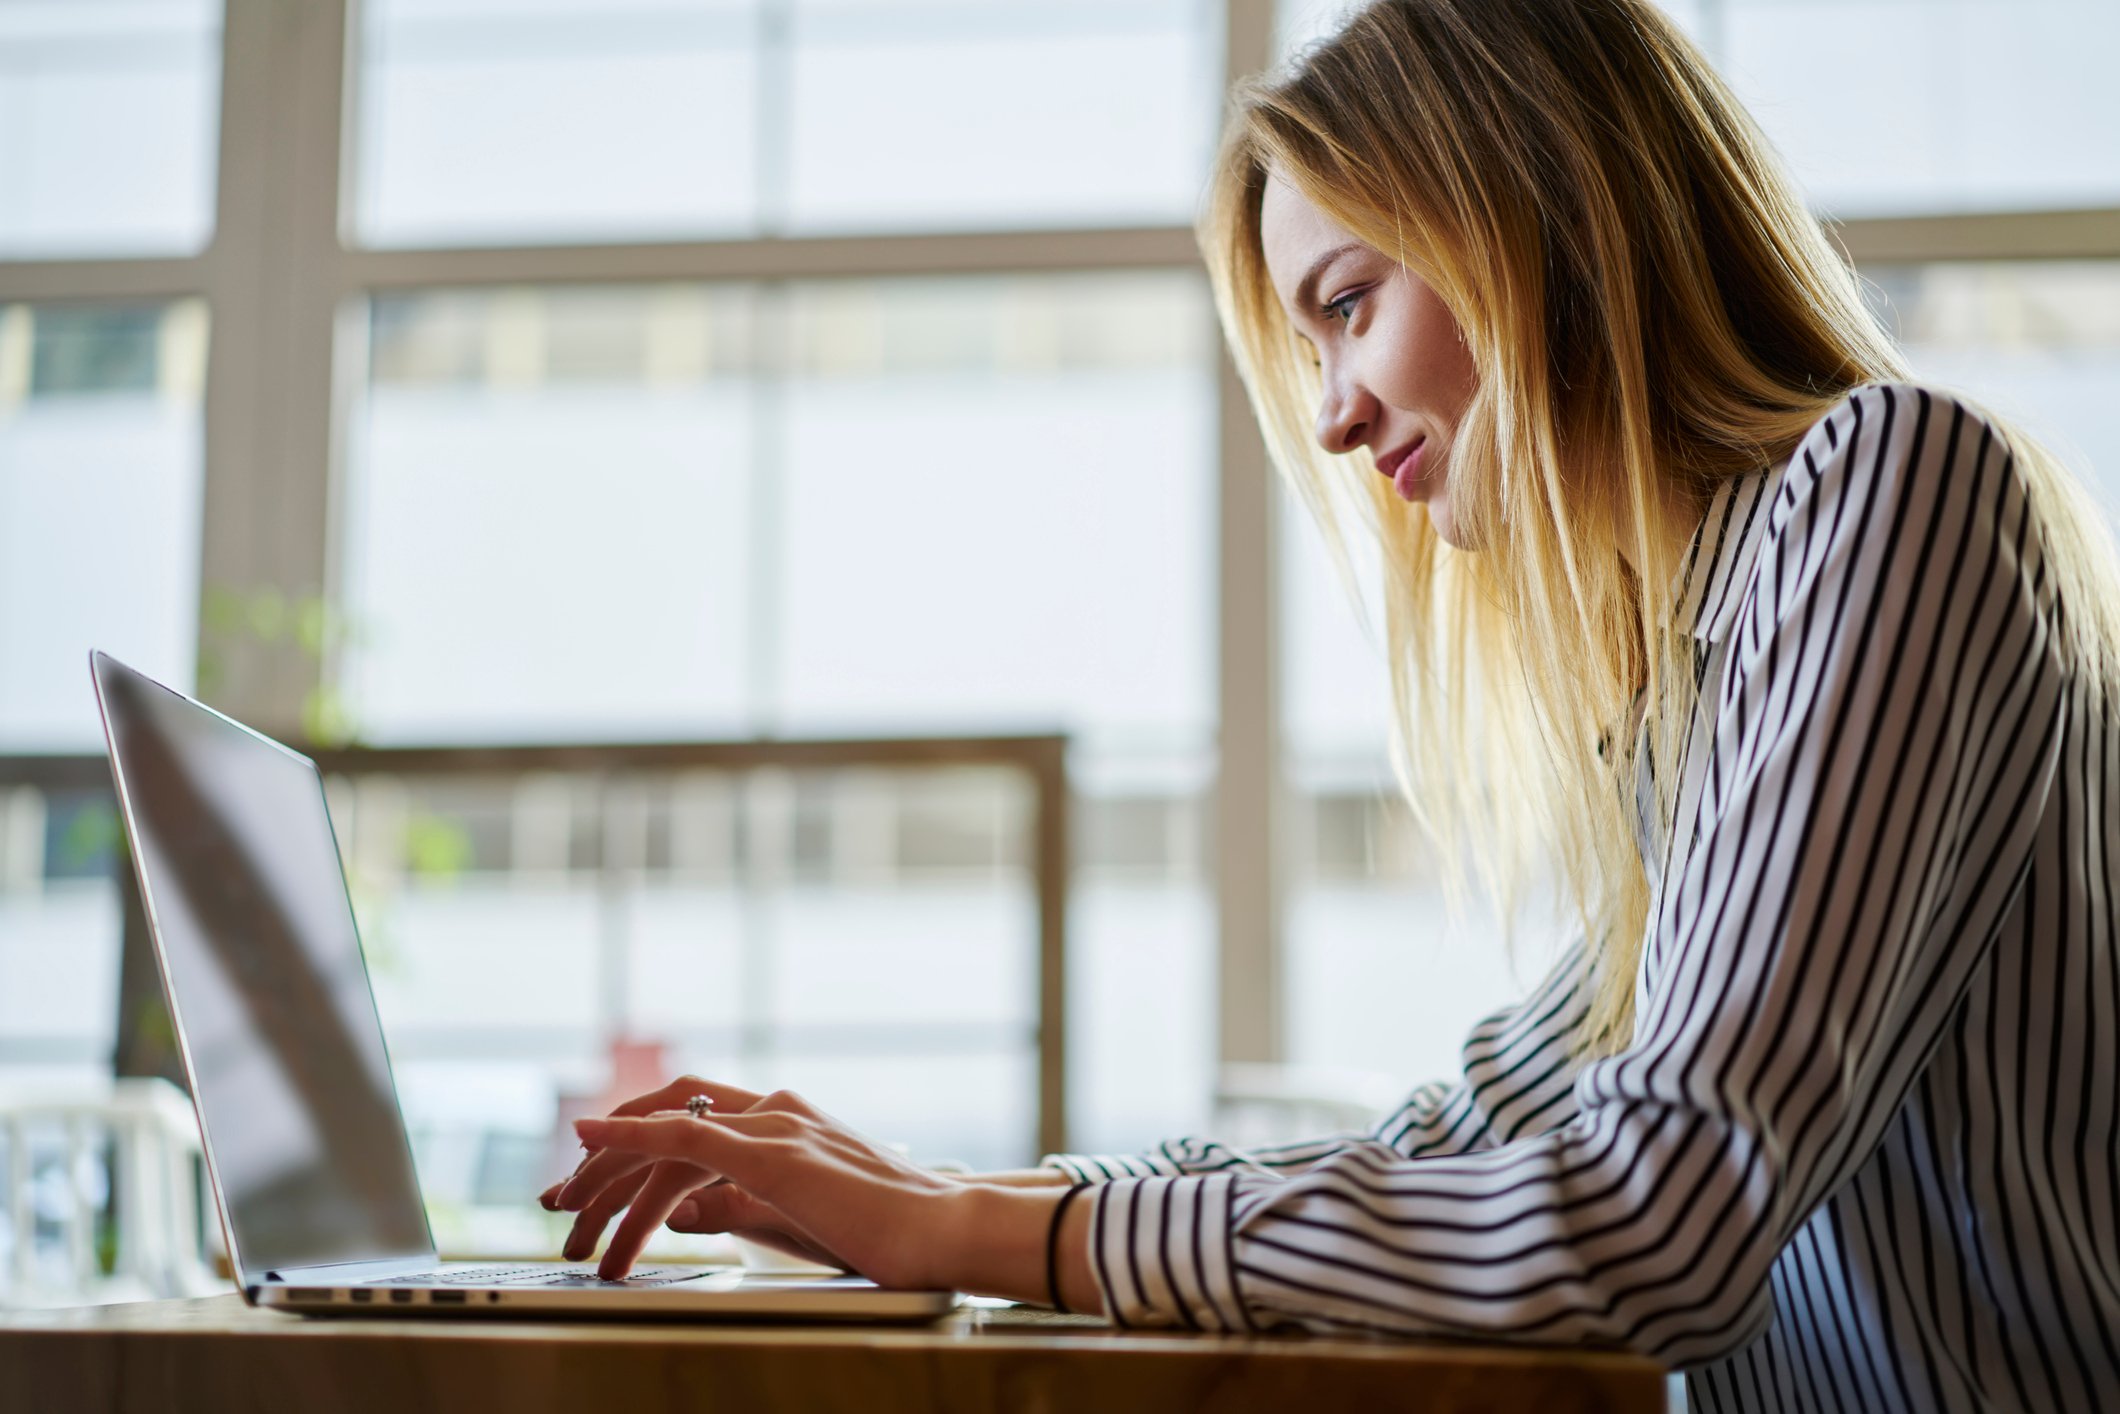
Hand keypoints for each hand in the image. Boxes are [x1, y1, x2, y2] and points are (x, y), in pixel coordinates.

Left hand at [543, 1074, 964, 1284]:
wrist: (949, 1229)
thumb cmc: (890, 1231)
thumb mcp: (798, 1218)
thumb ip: (738, 1206)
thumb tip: (680, 1214)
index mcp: (786, 1122)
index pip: (692, 1118)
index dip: (634, 1143)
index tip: (588, 1180)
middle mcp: (775, 1110)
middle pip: (666, 1113)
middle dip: (604, 1153)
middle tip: (559, 1198)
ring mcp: (775, 1126)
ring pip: (665, 1130)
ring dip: (607, 1170)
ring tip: (567, 1212)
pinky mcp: (773, 1155)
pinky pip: (685, 1137)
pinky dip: (630, 1136)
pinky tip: (590, 1142)